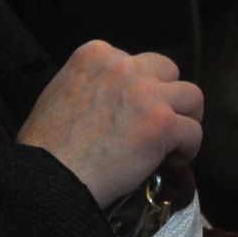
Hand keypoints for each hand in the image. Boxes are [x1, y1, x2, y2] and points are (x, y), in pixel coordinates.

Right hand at [17, 41, 203, 206]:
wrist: (44, 181)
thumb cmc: (43, 151)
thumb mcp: (59, 95)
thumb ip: (92, 86)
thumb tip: (116, 101)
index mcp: (94, 55)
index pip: (135, 61)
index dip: (139, 88)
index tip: (134, 111)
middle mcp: (123, 66)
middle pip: (168, 71)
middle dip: (167, 96)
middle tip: (160, 122)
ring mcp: (146, 94)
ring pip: (191, 96)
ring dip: (185, 118)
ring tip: (174, 141)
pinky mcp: (162, 123)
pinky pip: (193, 131)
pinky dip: (188, 148)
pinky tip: (173, 161)